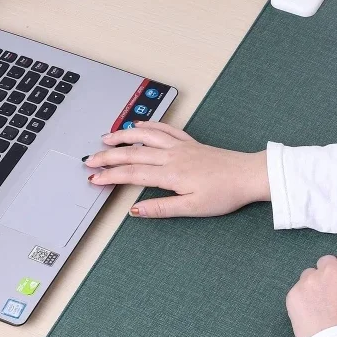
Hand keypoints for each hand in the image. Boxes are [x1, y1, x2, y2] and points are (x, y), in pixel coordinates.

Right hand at [84, 121, 270, 217]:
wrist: (248, 175)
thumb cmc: (224, 193)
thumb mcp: (192, 208)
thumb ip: (161, 208)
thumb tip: (136, 210)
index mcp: (170, 174)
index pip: (131, 174)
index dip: (109, 176)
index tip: (93, 178)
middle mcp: (172, 156)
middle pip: (132, 154)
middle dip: (107, 157)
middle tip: (89, 160)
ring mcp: (180, 146)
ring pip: (145, 136)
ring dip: (123, 136)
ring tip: (106, 138)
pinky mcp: (190, 143)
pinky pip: (164, 129)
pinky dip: (148, 126)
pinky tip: (139, 126)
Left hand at [286, 250, 336, 336]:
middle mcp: (330, 270)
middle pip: (326, 262)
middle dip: (327, 273)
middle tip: (329, 294)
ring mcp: (310, 280)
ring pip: (309, 274)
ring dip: (313, 284)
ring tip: (317, 306)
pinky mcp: (294, 292)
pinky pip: (297, 290)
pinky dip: (301, 299)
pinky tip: (308, 314)